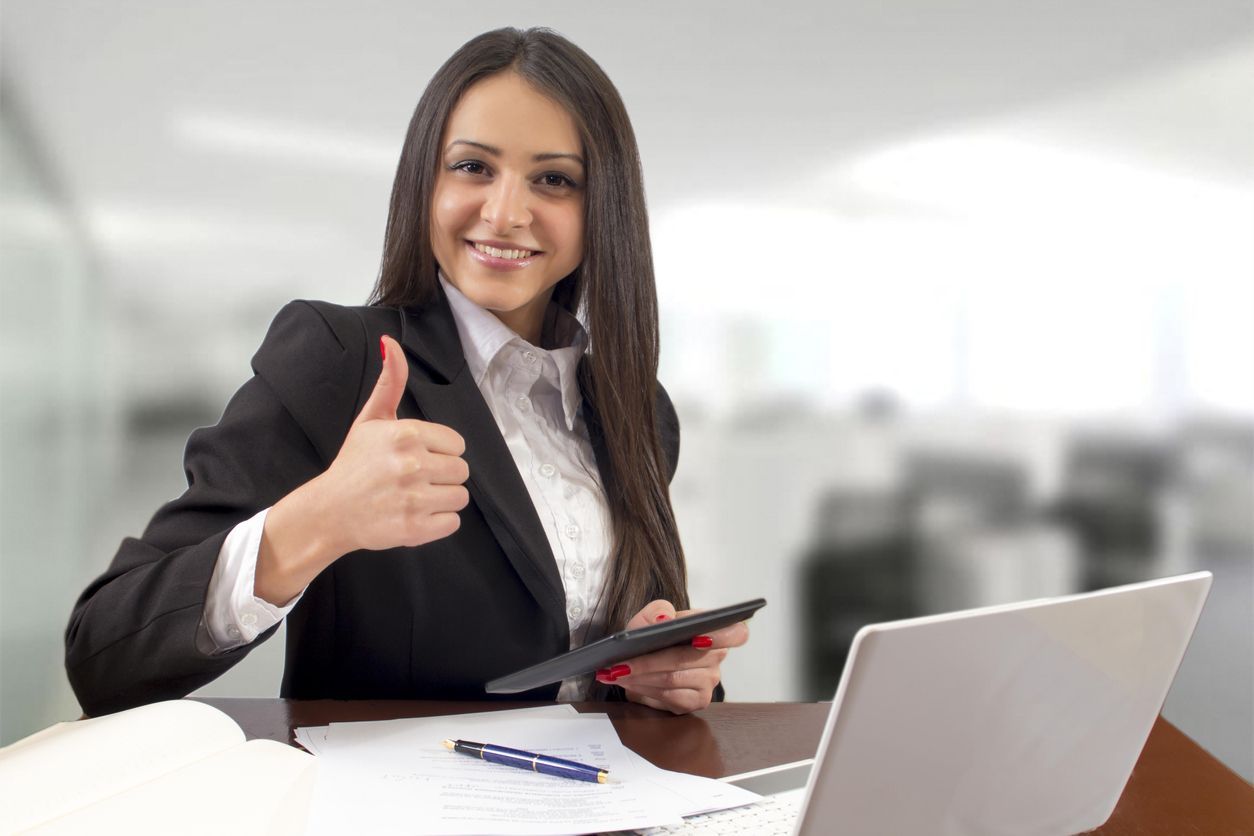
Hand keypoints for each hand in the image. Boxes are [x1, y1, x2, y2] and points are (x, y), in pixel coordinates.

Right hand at [312, 335, 469, 553]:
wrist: (329, 511)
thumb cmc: (354, 464)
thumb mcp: (371, 419)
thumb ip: (390, 382)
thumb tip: (391, 343)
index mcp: (406, 434)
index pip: (457, 444)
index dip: (439, 451)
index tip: (416, 457)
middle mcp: (412, 464)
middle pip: (462, 470)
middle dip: (442, 475)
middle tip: (414, 479)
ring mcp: (413, 498)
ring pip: (460, 497)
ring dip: (441, 499)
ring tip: (414, 496)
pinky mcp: (414, 529)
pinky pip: (452, 523)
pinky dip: (438, 523)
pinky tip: (414, 514)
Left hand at [598, 600, 749, 714]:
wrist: (641, 660)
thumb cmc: (651, 637)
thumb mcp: (650, 617)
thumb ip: (657, 611)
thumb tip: (665, 619)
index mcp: (714, 630)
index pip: (736, 633)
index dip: (721, 636)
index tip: (697, 637)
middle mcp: (717, 657)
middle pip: (687, 658)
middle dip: (650, 660)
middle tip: (621, 662)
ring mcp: (709, 681)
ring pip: (673, 679)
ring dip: (641, 676)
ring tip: (617, 672)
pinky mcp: (696, 701)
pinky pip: (670, 697)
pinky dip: (645, 690)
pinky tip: (629, 684)